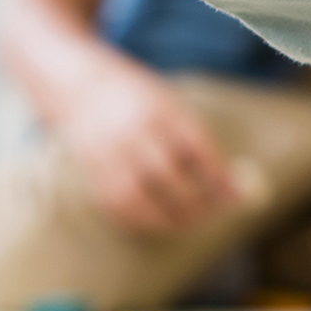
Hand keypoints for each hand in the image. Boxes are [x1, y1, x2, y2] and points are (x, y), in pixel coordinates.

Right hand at [57, 62, 238, 233]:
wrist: (79, 87)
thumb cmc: (139, 100)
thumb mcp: (170, 104)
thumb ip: (198, 139)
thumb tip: (231, 186)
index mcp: (156, 108)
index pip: (193, 144)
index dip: (216, 173)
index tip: (232, 193)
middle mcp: (129, 131)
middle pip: (166, 173)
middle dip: (195, 199)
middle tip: (213, 212)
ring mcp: (106, 153)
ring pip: (138, 197)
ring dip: (168, 218)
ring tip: (189, 223)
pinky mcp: (91, 172)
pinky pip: (116, 205)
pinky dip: (141, 221)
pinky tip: (160, 223)